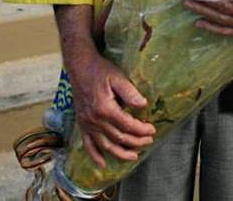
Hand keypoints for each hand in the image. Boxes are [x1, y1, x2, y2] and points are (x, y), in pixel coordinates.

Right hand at [67, 51, 156, 167]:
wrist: (80, 68)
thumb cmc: (100, 71)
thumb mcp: (118, 77)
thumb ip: (130, 92)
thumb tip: (143, 105)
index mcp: (105, 109)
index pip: (127, 125)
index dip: (141, 130)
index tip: (152, 130)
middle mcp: (94, 120)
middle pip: (118, 138)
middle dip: (136, 142)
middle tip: (149, 141)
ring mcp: (87, 124)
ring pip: (105, 145)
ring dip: (120, 153)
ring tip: (133, 157)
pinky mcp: (82, 124)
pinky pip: (87, 144)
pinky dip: (94, 156)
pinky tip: (102, 164)